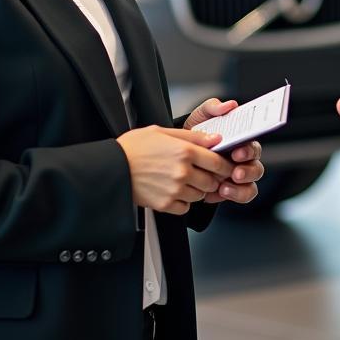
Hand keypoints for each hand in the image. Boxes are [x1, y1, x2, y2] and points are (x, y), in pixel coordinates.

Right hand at [117, 125, 232, 215]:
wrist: (113, 166)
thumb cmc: (134, 147)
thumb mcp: (163, 131)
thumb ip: (192, 136)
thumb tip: (214, 138)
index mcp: (184, 151)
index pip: (217, 163)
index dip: (226, 166)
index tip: (226, 167)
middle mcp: (182, 172)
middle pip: (212, 181)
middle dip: (211, 178)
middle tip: (204, 173)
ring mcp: (174, 190)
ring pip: (200, 195)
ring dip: (198, 189)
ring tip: (185, 180)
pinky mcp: (165, 204)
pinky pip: (185, 208)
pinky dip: (184, 202)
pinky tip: (175, 191)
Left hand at [183, 97, 263, 204]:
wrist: (178, 152)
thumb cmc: (195, 132)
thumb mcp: (201, 116)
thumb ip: (213, 107)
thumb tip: (230, 105)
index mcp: (240, 142)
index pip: (253, 146)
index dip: (249, 150)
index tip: (238, 151)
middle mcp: (242, 161)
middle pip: (256, 169)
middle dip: (247, 172)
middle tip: (235, 173)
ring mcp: (236, 178)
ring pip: (250, 188)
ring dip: (240, 190)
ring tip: (224, 188)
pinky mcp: (228, 191)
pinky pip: (234, 198)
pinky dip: (225, 197)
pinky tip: (213, 194)